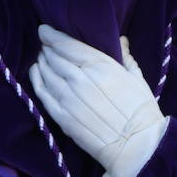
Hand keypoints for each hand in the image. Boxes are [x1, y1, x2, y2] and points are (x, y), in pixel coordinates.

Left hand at [29, 26, 167, 176]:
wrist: (135, 146)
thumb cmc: (141, 112)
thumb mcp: (137, 78)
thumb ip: (125, 57)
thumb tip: (120, 40)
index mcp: (101, 67)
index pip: (68, 45)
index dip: (52, 35)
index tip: (44, 30)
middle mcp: (80, 80)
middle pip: (54, 57)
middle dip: (47, 48)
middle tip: (45, 44)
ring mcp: (68, 98)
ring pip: (45, 72)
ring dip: (41, 61)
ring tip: (42, 57)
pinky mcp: (61, 116)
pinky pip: (41, 92)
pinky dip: (36, 78)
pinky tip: (35, 71)